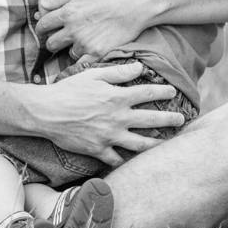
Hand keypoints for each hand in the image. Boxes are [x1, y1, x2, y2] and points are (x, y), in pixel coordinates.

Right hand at [30, 62, 182, 166]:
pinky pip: (116, 159)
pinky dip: (125, 159)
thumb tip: (139, 67)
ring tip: (165, 144)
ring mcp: (109, 137)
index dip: (163, 92)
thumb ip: (118, 72)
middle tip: (181, 120)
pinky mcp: (98, 150)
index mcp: (117, 97)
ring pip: (140, 144)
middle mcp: (117, 118)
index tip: (173, 92)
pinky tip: (131, 160)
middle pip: (151, 120)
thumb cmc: (68, 90)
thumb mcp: (93, 75)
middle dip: (169, 119)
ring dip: (156, 143)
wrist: (46, 112)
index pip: (147, 94)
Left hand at [36, 0, 151, 59]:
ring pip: (67, 53)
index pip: (43, 25)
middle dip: (53, 40)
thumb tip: (41, 6)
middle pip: (51, 43)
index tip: (45, 29)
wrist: (137, 3)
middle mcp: (73, 30)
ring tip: (83, 41)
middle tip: (61, 38)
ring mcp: (86, 43)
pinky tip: (88, 52)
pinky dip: (83, 59)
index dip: (41, 27)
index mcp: (68, 12)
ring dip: (72, 48)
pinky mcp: (98, 53)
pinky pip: (81, 63)